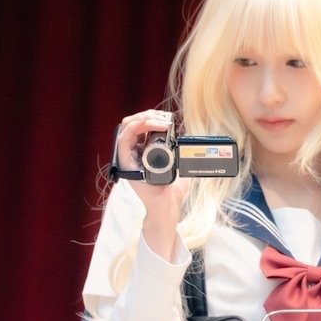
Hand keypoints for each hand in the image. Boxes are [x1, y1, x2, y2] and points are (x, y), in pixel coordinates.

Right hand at [116, 110, 189, 260]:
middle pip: (132, 123)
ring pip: (126, 127)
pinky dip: (135, 128)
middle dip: (148, 115)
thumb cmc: (173, 190)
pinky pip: (124, 140)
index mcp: (143, 151)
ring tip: (160, 120)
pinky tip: (150, 125)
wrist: (168, 205)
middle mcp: (133, 153)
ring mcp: (128, 158)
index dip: (152, 117)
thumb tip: (197, 141)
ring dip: (142, 119)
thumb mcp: (183, 166)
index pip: (141, 126)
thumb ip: (186, 154)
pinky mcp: (126, 164)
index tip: (168, 118)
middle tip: (164, 118)